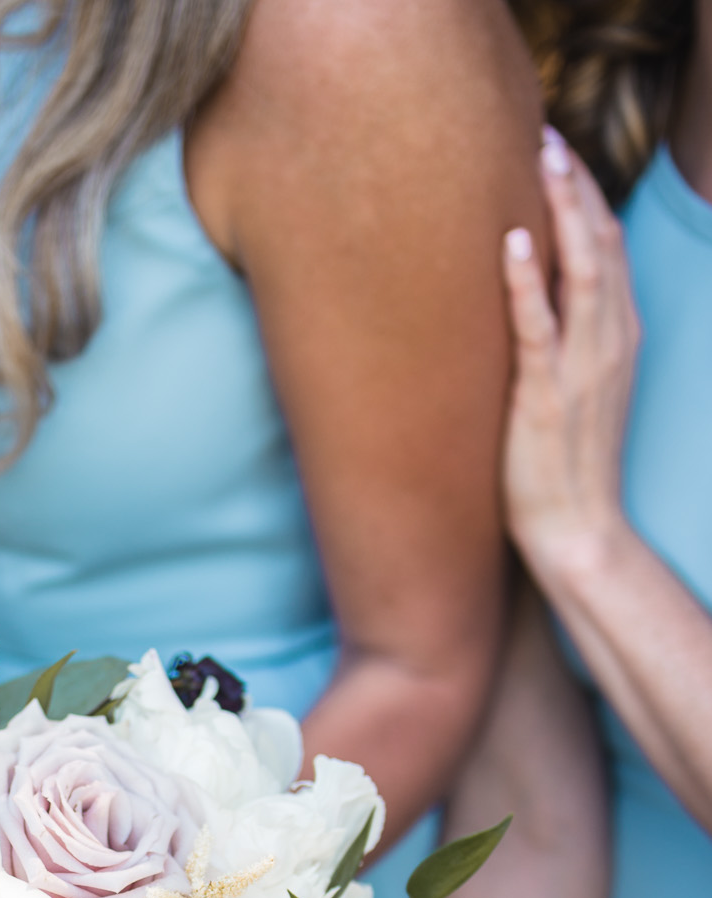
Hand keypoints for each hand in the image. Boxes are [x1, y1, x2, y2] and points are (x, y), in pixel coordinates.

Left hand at [501, 129, 641, 587]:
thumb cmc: (563, 469)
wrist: (577, 534)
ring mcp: (580, 370)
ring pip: (580, 271)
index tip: (558, 156)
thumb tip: (524, 306)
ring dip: (558, 212)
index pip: (608, 249)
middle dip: (576, 186)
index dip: (587, 198)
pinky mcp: (544, 399)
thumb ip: (560, 344)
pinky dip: (524, 282)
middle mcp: (609, 344)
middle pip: (600, 244)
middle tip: (545, 136)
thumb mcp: (571, 392)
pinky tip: (509, 243)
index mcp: (617, 339)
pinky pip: (538, 329)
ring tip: (537, 161)